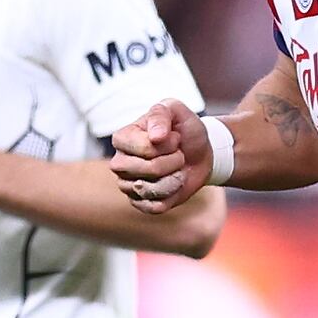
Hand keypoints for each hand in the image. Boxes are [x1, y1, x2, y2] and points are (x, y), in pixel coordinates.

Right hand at [109, 98, 206, 213]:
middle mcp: (119, 163)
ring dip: (174, 178)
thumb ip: (162, 114)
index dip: (168, 144)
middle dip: (173, 161)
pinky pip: (156, 206)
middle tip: (178, 154)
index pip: (145, 148)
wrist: (198, 154)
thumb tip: (155, 137)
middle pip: (149, 169)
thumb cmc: (183, 130)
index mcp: (122, 138)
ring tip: (176, 168)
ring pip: (152, 190)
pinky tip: (174, 183)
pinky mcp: (139, 203)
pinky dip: (172, 195)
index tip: (175, 136)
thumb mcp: (175, 111)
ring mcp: (127, 185)